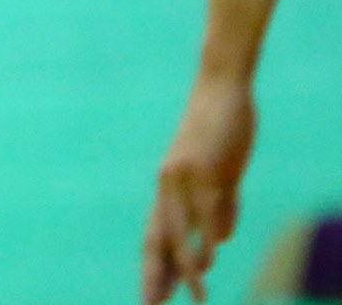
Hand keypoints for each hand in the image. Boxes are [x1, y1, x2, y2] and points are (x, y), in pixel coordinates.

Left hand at [142, 76, 255, 303]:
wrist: (220, 89)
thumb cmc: (219, 131)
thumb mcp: (219, 175)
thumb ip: (219, 206)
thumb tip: (219, 240)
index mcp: (167, 188)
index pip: (155, 236)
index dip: (154, 268)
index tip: (152, 299)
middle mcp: (168, 184)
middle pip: (158, 239)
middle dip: (157, 276)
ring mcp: (184, 176)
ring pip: (181, 229)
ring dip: (188, 265)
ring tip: (194, 295)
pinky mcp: (206, 167)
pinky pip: (207, 207)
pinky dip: (209, 233)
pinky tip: (211, 255)